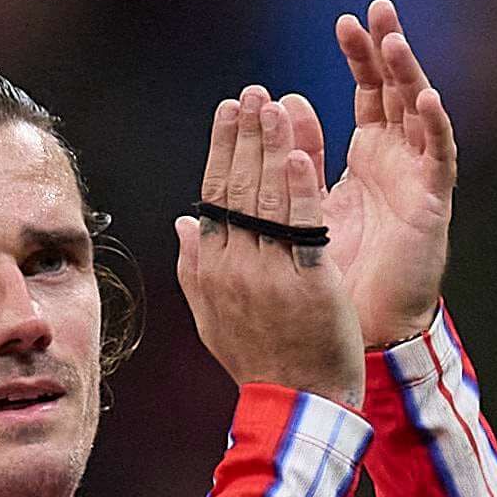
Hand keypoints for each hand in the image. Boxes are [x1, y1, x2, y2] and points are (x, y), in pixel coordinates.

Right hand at [173, 85, 361, 407]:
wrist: (298, 403)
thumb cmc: (260, 361)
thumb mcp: (214, 318)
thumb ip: (195, 268)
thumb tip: (186, 222)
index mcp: (213, 268)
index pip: (215, 195)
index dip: (222, 148)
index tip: (230, 110)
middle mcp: (236, 267)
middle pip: (238, 187)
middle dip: (246, 134)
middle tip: (254, 93)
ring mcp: (271, 275)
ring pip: (268, 200)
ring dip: (271, 147)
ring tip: (275, 105)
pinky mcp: (309, 285)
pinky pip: (303, 230)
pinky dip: (300, 191)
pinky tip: (300, 155)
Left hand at [326, 0, 455, 349]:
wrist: (357, 329)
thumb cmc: (337, 272)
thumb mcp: (307, 201)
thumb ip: (300, 153)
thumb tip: (284, 101)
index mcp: (368, 156)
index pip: (367, 91)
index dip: (359, 56)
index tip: (344, 20)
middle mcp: (397, 160)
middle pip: (397, 91)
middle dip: (388, 50)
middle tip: (378, 7)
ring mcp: (417, 179)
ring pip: (419, 114)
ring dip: (410, 76)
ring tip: (395, 40)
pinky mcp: (432, 205)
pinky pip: (439, 158)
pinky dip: (435, 128)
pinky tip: (426, 99)